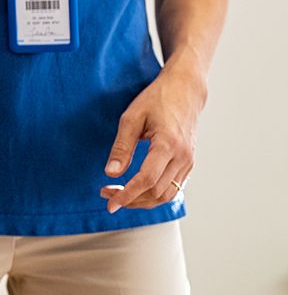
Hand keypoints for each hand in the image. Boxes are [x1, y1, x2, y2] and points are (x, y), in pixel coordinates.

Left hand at [100, 63, 205, 212]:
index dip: (127, 195)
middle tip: (106, 194)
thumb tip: (111, 173)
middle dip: (131, 199)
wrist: (185, 91)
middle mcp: (183, 157)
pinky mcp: (189, 163)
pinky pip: (174, 188)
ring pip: (167, 195)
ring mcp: (189, 161)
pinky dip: (154, 194)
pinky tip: (136, 190)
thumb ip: (122, 147)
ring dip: (142, 200)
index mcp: (168, 144)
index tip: (110, 203)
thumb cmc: (157, 100)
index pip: (147, 180)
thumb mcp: (132, 118)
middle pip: (157, 192)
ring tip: (118, 194)